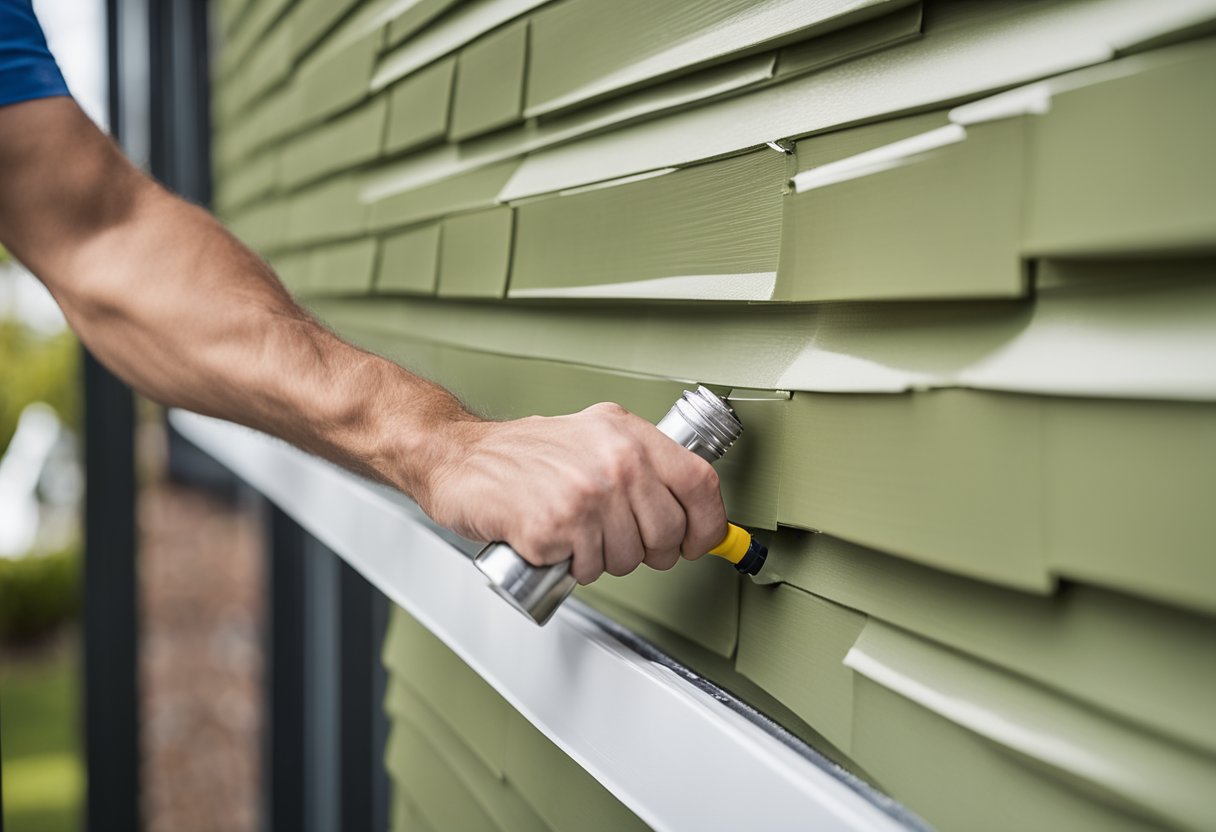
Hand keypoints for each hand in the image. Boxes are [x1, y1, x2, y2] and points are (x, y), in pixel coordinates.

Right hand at [419, 402, 727, 583]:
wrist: (460, 458)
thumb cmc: (524, 453)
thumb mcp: (595, 437)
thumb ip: (643, 465)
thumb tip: (694, 512)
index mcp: (629, 434)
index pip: (700, 484)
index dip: (706, 525)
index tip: (696, 541)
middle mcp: (614, 460)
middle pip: (667, 533)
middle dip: (646, 551)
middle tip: (615, 539)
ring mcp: (586, 494)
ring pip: (627, 558)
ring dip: (601, 559)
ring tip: (575, 532)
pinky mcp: (556, 526)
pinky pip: (586, 569)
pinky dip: (567, 564)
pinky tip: (550, 537)